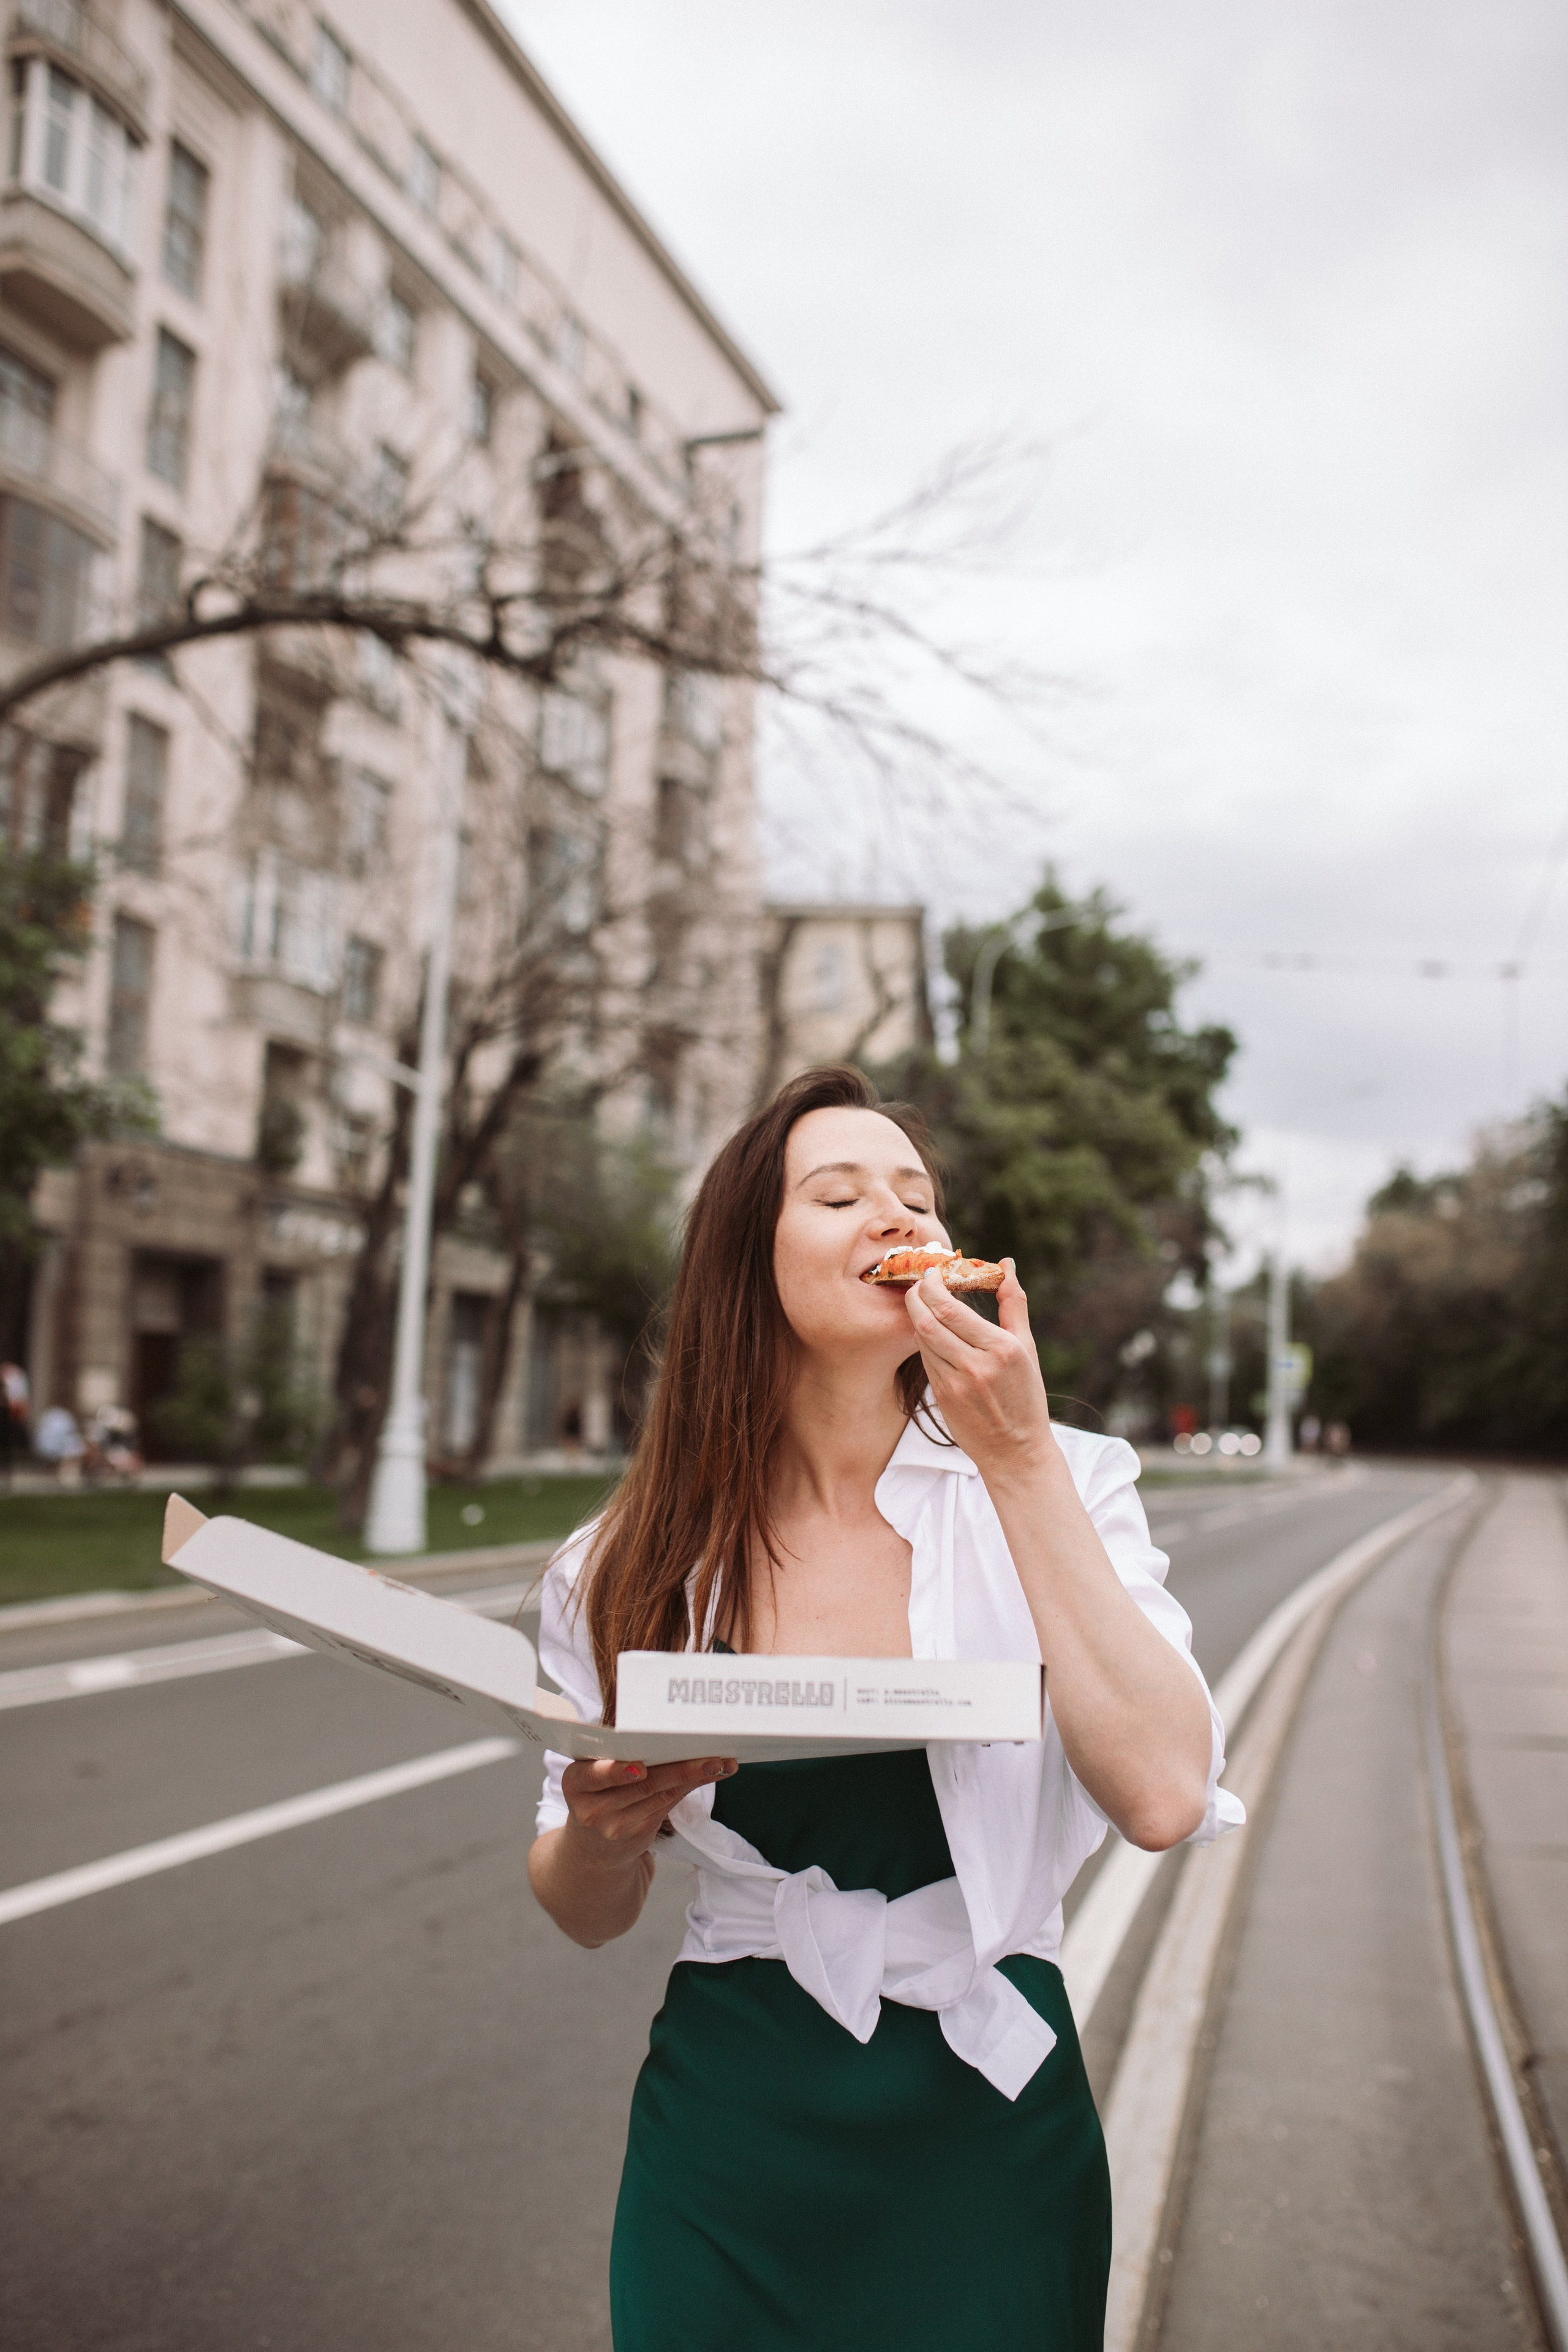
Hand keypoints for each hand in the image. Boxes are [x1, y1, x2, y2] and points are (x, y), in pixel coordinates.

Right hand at [560, 1754, 736, 1873]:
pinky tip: (712, 1773)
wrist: (592, 1847)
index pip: (594, 1776)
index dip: (616, 1772)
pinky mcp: (640, 1834)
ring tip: (720, 1763)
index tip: (640, 1769)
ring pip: (661, 1795)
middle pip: (642, 1785)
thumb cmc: (595, 1793)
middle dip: (679, 1769)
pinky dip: (691, 1786)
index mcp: (576, 1783)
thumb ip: (616, 1755)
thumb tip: (661, 1726)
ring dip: (695, 1778)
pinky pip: (669, 1804)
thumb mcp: (591, 1776)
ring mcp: (617, 1826)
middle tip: (709, 1758)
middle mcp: (594, 1808)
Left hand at [903, 1258, 1055, 1478]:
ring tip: (921, 1301)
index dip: (932, 1286)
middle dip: (916, 1295)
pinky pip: (926, 1359)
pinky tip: (928, 1330)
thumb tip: (1006, 1265)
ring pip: (922, 1339)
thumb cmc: (1025, 1396)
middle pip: (928, 1321)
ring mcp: (957, 1383)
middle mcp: (977, 1365)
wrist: (1015, 1450)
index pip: (951, 1309)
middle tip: (919, 1282)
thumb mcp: (1026, 1348)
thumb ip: (1014, 1304)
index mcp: (1002, 1349)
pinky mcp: (944, 1397)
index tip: (932, 1272)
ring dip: (916, 1315)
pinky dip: (923, 1340)